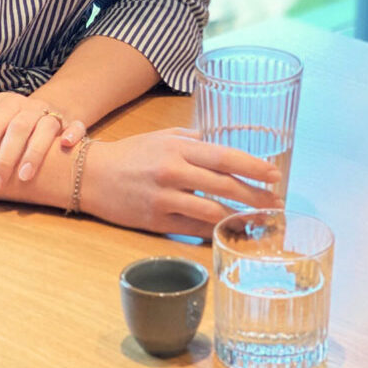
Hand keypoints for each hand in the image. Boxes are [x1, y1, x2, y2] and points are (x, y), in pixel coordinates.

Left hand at [0, 92, 87, 190]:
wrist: (47, 109)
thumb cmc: (13, 116)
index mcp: (10, 104)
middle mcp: (32, 108)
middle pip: (18, 129)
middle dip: (5, 158)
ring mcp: (54, 116)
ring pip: (46, 129)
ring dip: (34, 152)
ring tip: (23, 177)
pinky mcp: (72, 123)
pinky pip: (77, 126)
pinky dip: (73, 133)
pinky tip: (66, 145)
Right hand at [78, 128, 283, 237]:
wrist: (91, 175)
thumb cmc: (130, 154)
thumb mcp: (162, 136)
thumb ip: (193, 139)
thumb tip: (220, 144)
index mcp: (179, 147)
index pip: (226, 156)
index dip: (254, 167)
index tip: (275, 175)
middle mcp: (174, 170)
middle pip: (225, 185)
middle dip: (256, 196)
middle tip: (275, 203)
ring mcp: (165, 197)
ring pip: (212, 211)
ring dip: (239, 217)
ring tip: (257, 220)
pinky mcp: (156, 220)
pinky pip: (193, 229)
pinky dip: (214, 231)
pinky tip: (228, 231)